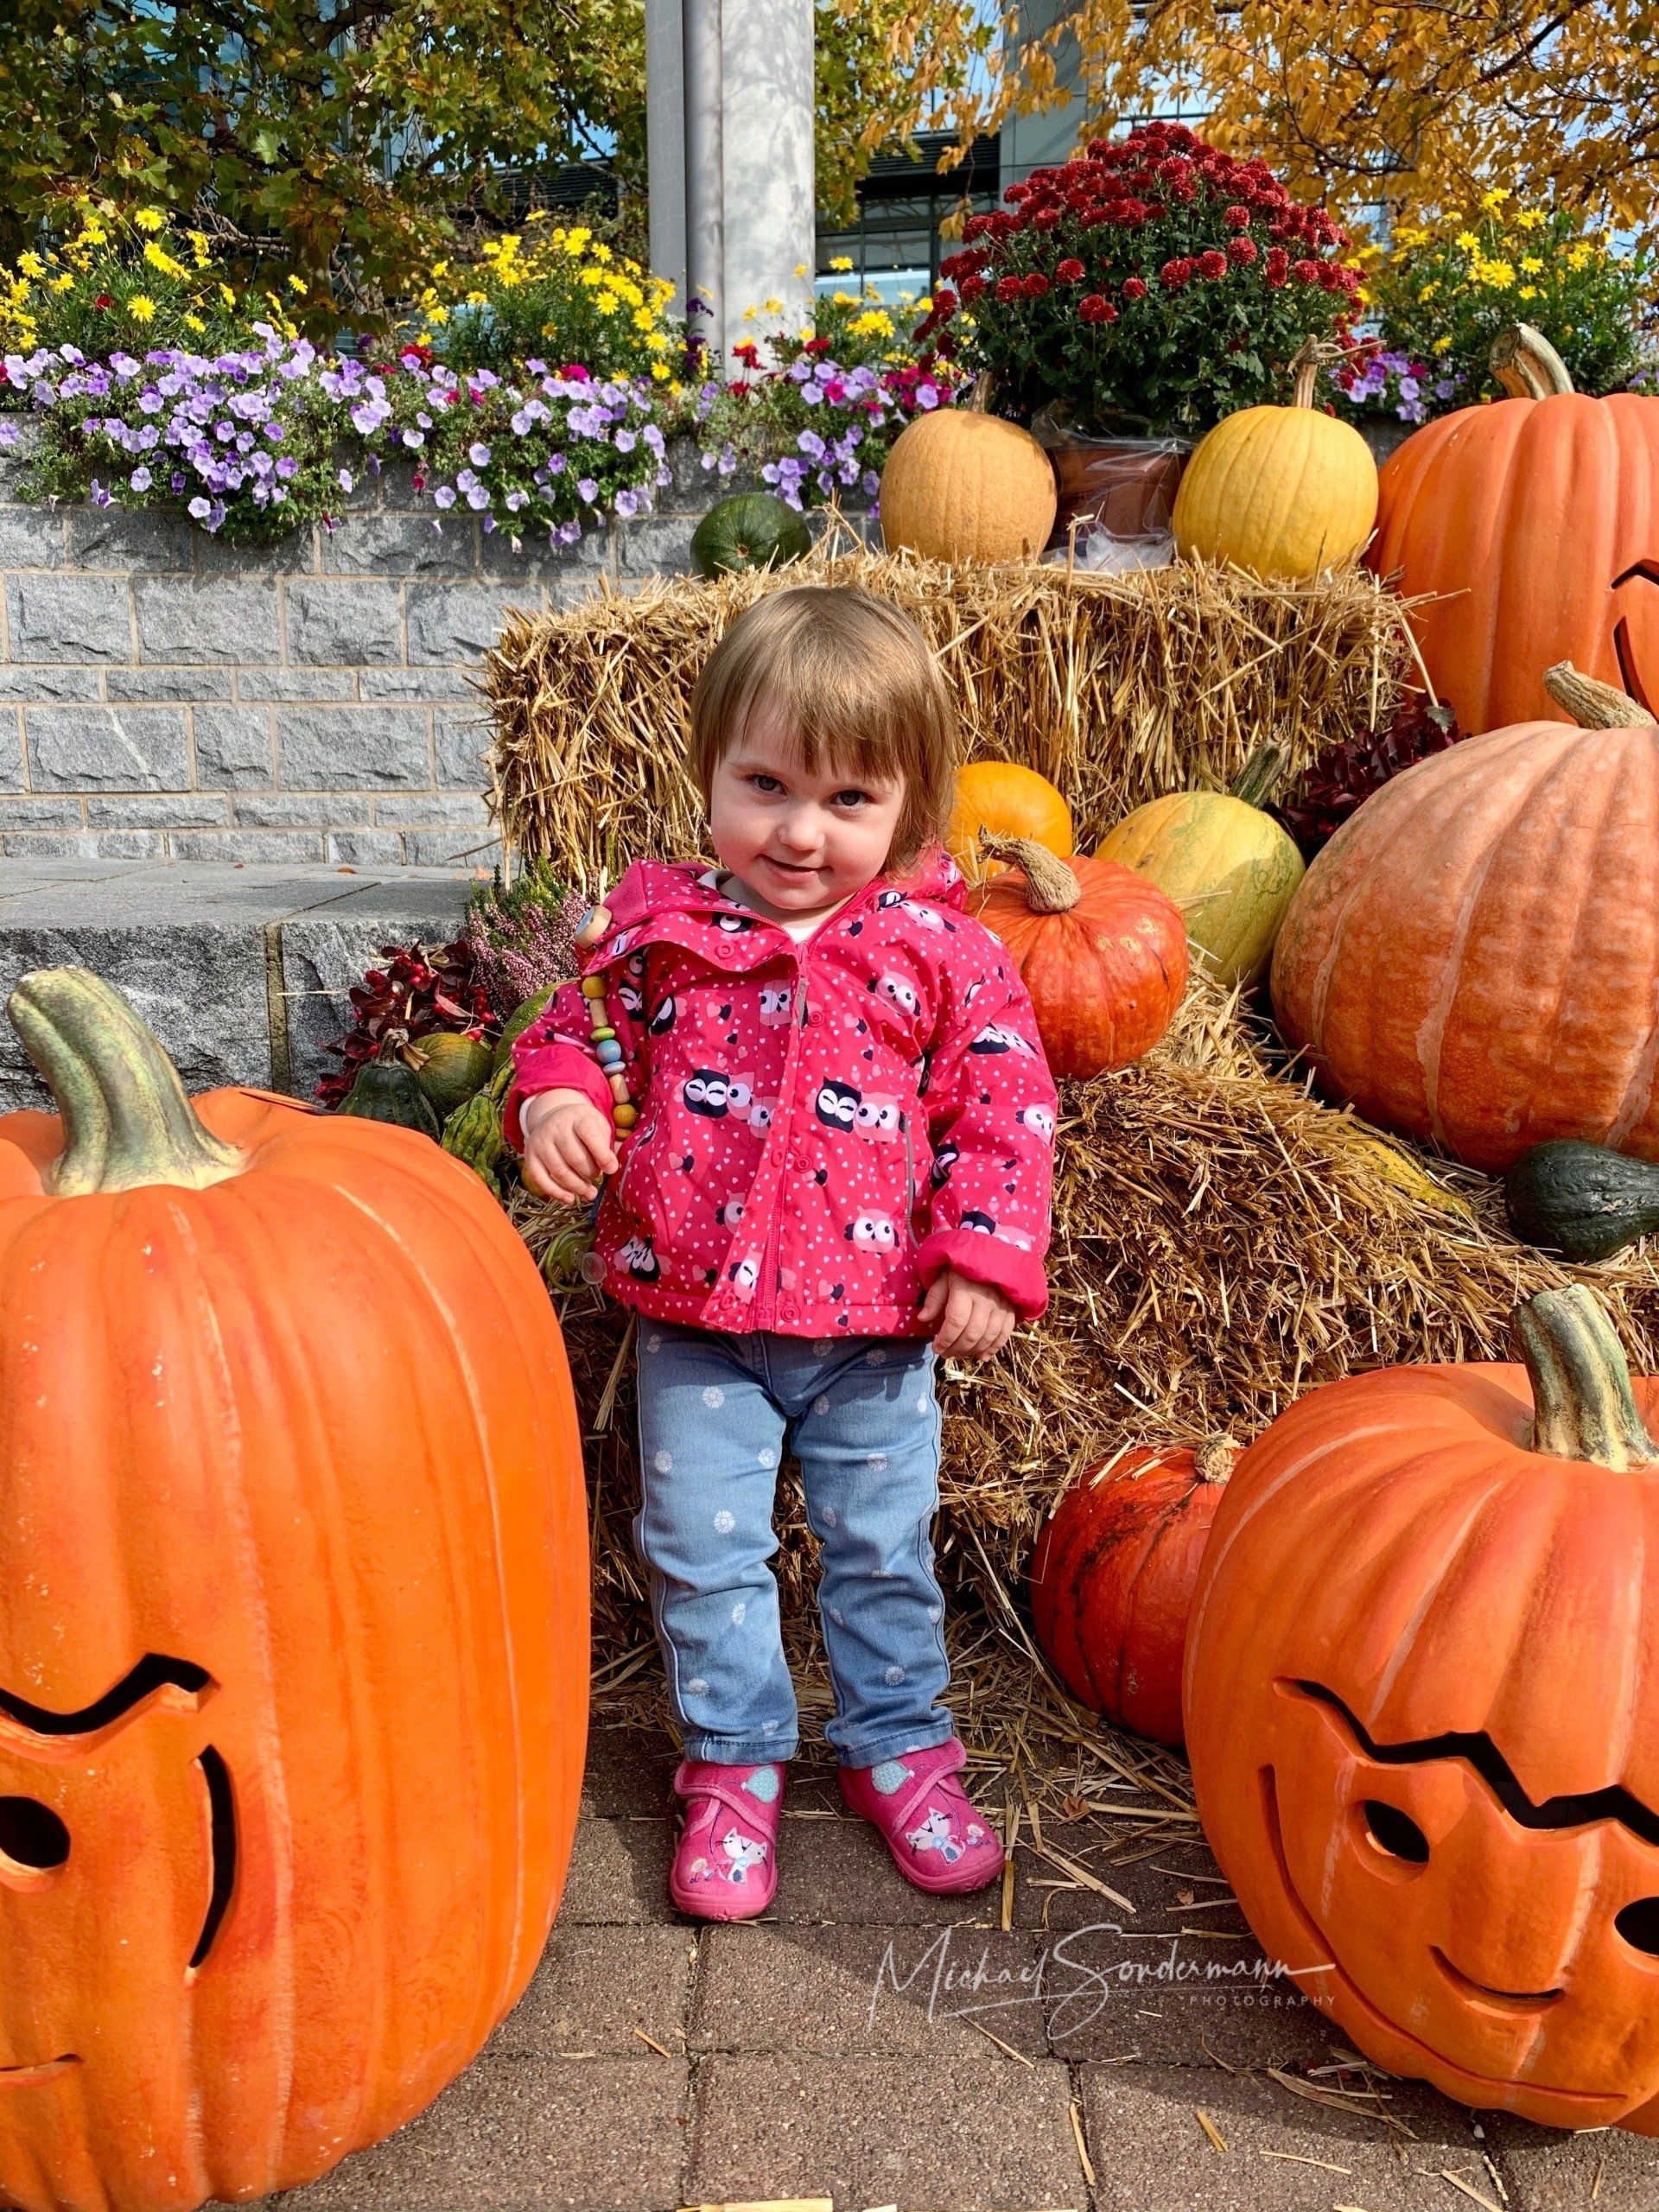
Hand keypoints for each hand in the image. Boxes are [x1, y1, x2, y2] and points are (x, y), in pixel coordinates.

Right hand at [520, 1088, 618, 1204]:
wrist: (554, 1116)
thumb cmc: (582, 1126)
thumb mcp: (598, 1125)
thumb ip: (607, 1145)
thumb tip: (613, 1168)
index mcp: (577, 1118)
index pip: (590, 1135)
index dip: (603, 1155)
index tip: (612, 1169)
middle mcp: (556, 1127)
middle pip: (576, 1158)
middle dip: (591, 1173)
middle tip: (597, 1176)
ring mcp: (540, 1142)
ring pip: (559, 1171)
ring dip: (577, 1186)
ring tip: (589, 1192)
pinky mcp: (530, 1156)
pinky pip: (540, 1179)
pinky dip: (555, 1192)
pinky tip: (570, 1198)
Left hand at [919, 1269, 1017, 1360]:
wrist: (992, 1254)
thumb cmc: (962, 1268)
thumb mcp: (943, 1277)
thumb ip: (934, 1298)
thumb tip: (923, 1319)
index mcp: (965, 1289)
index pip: (956, 1321)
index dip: (945, 1339)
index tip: (936, 1348)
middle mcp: (985, 1299)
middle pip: (972, 1333)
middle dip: (957, 1348)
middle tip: (946, 1354)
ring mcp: (1001, 1305)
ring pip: (989, 1336)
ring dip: (973, 1351)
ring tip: (959, 1354)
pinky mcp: (1011, 1309)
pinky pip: (1005, 1333)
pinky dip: (994, 1348)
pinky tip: (982, 1357)